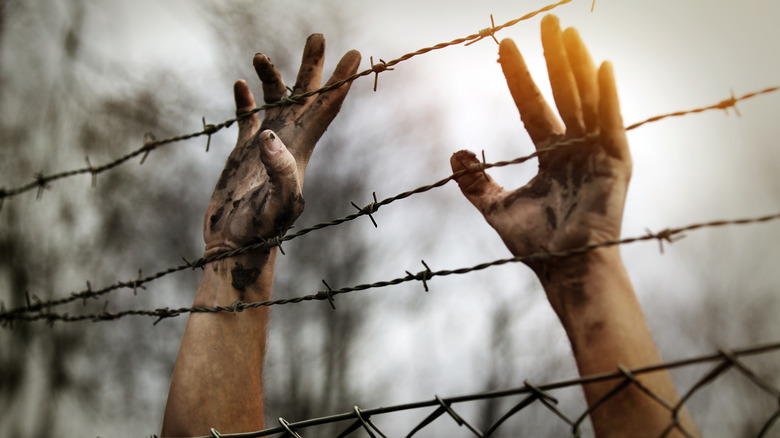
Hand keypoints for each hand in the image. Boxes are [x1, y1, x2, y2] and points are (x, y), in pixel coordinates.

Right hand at [204, 34, 360, 256]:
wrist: (236, 245)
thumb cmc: (260, 231)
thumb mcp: (275, 202)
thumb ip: (277, 170)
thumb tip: (269, 136)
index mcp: (302, 149)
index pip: (327, 108)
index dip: (341, 80)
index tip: (354, 54)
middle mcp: (288, 143)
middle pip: (306, 97)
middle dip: (313, 66)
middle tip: (318, 36)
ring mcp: (266, 147)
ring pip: (275, 102)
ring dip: (273, 78)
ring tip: (262, 56)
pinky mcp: (244, 154)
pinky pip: (247, 119)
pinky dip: (246, 101)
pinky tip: (241, 84)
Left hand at [451, 15, 630, 275]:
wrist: (565, 270)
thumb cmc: (537, 246)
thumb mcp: (497, 209)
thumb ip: (477, 183)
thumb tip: (454, 152)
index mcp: (551, 157)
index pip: (531, 107)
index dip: (518, 77)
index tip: (505, 46)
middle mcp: (575, 150)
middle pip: (561, 94)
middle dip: (553, 59)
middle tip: (547, 22)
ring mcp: (597, 155)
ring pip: (585, 100)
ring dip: (578, 66)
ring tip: (567, 33)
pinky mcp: (616, 165)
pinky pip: (612, 124)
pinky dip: (609, 97)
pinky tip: (602, 67)